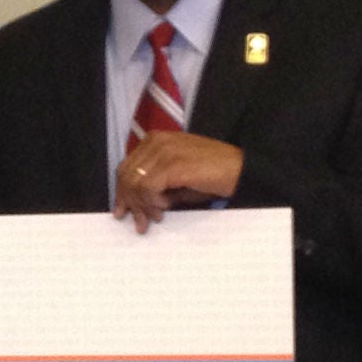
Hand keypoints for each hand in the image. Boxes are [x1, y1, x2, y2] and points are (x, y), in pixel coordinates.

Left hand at [111, 134, 244, 232]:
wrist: (239, 170)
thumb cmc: (210, 175)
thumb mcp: (175, 178)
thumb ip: (153, 185)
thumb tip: (135, 205)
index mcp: (155, 140)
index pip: (125, 167)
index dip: (122, 192)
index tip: (123, 212)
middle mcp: (156, 141)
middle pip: (126, 176)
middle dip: (130, 203)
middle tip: (139, 222)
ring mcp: (164, 151)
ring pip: (135, 183)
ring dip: (143, 206)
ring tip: (156, 217)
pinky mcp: (172, 164)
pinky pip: (148, 188)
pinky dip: (154, 202)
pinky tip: (168, 206)